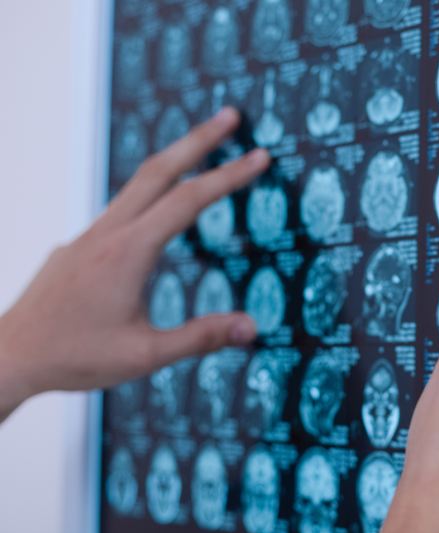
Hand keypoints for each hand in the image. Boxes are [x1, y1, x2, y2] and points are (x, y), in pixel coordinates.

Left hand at [0, 107, 269, 420]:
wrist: (8, 356)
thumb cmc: (74, 358)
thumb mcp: (145, 356)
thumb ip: (200, 338)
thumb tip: (252, 328)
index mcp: (128, 253)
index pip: (189, 200)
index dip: (229, 176)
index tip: (260, 156)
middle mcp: (107, 234)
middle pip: (159, 170)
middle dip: (198, 139)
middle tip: (230, 115)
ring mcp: (88, 237)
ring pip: (137, 185)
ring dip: (174, 161)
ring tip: (200, 149)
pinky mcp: (77, 247)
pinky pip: (120, 208)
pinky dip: (150, 192)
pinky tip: (158, 214)